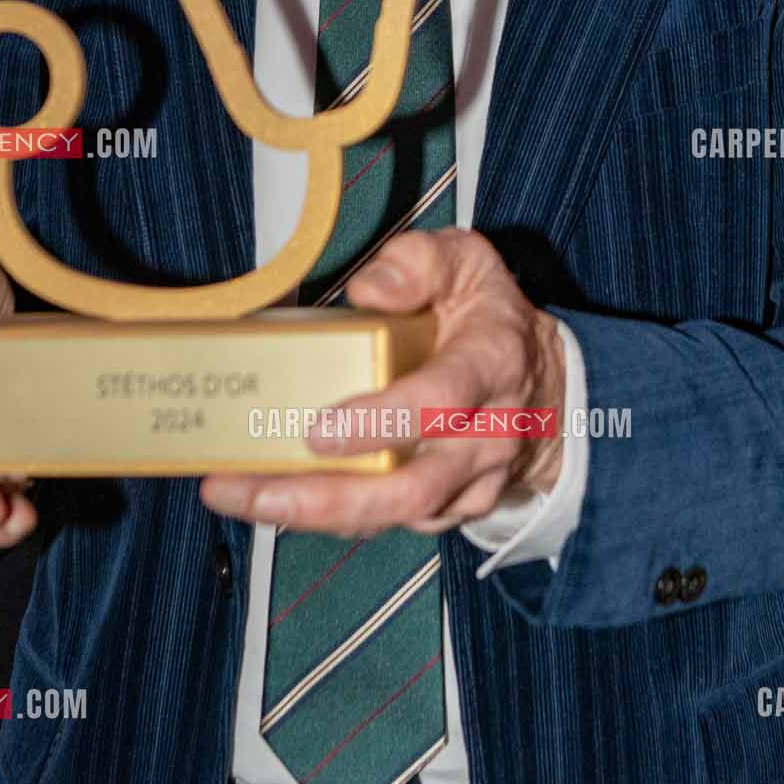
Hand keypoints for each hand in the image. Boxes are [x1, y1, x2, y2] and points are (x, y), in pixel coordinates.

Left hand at [199, 228, 564, 535]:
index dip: (383, 420)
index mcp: (490, 364)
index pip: (441, 400)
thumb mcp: (467, 263)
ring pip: (392, 514)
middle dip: (326, 498)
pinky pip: (387, 522)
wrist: (545, 385)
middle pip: (411, 488)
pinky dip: (329, 518)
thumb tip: (367, 290)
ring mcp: (470, 482)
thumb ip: (419, 261)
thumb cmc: (491, 316)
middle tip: (254, 489)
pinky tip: (273, 499)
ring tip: (238, 493)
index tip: (319, 430)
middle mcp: (486, 436)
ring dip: (312, 515)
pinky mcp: (451, 509)